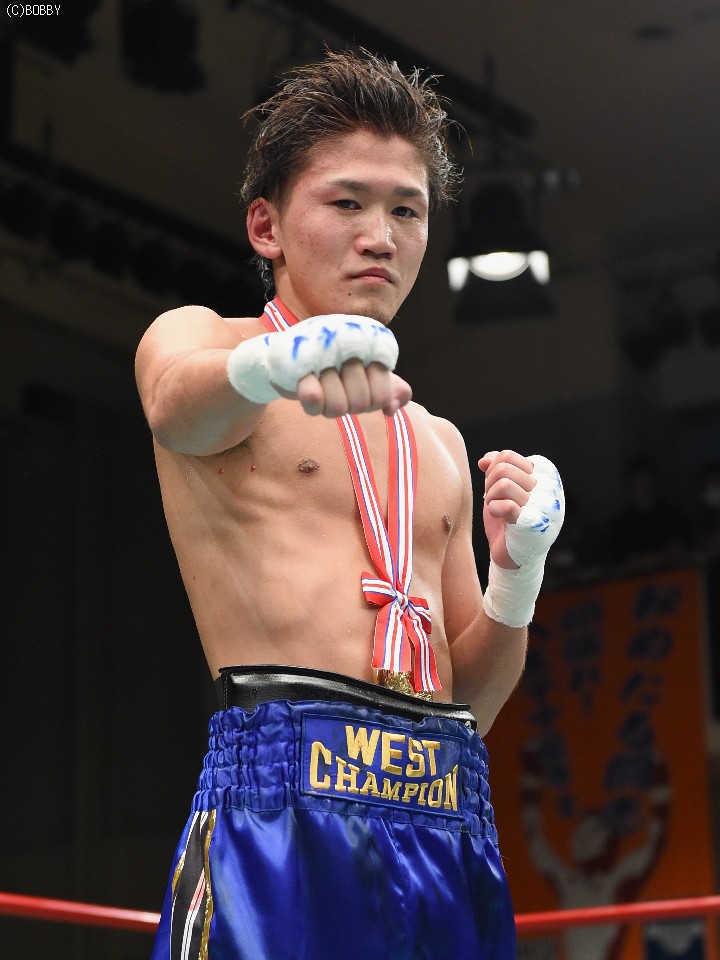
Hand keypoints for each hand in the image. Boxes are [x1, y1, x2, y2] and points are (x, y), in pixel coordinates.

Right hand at [227, 313, 411, 416]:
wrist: (282, 358)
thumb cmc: (328, 367)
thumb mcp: (360, 376)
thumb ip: (385, 387)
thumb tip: (399, 402)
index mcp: (367, 341)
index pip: (384, 389)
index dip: (376, 398)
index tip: (363, 390)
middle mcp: (347, 342)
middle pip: (363, 402)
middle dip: (351, 406)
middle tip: (339, 392)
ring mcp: (322, 352)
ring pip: (339, 407)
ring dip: (330, 408)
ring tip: (323, 391)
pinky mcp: (297, 364)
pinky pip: (313, 397)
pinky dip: (314, 403)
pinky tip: (311, 397)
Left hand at [479, 450, 536, 568]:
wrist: (515, 556)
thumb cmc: (510, 519)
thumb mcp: (502, 489)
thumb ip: (496, 469)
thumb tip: (485, 460)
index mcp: (546, 475)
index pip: (508, 457)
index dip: (492, 470)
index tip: (496, 486)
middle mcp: (550, 488)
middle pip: (503, 468)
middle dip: (489, 484)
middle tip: (493, 498)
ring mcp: (544, 506)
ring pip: (503, 484)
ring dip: (491, 497)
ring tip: (496, 508)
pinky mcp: (533, 524)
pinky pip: (506, 505)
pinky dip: (494, 509)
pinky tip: (498, 517)